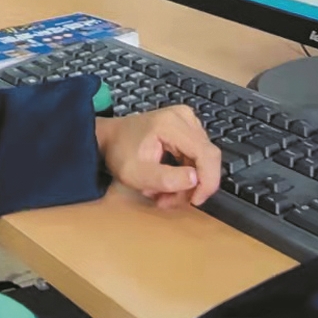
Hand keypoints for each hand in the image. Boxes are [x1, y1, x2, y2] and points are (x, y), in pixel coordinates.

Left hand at [94, 108, 220, 208]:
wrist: (109, 138)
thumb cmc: (120, 154)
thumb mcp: (136, 174)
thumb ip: (165, 179)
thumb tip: (195, 179)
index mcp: (171, 124)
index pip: (206, 154)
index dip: (208, 181)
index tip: (195, 201)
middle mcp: (184, 117)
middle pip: (206, 157)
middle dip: (193, 185)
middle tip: (169, 200)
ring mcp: (186, 119)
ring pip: (203, 159)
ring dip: (188, 182)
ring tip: (164, 193)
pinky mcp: (187, 126)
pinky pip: (197, 155)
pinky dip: (186, 173)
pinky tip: (169, 181)